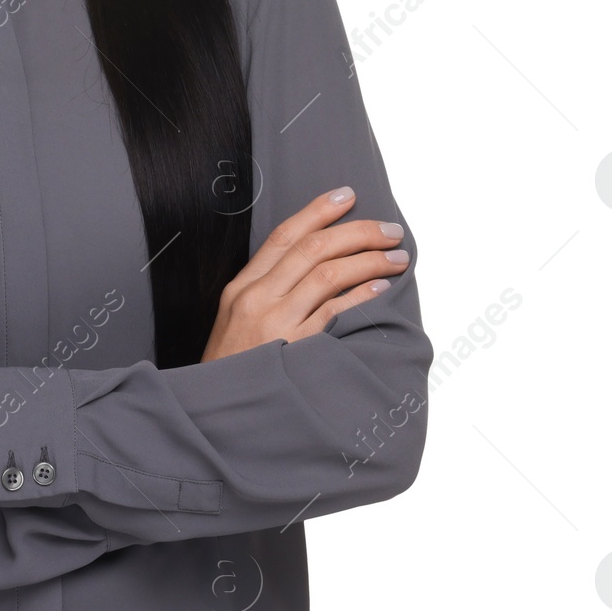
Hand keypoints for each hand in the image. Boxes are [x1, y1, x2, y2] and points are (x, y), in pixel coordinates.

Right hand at [201, 186, 409, 361]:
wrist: (215, 414)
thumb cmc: (232, 370)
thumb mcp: (236, 321)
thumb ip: (267, 293)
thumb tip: (314, 268)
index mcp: (242, 286)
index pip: (284, 236)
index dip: (317, 211)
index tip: (347, 196)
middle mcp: (256, 297)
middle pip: (312, 249)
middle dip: (357, 232)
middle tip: (390, 229)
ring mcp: (274, 322)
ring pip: (327, 274)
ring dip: (368, 260)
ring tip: (396, 257)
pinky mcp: (292, 349)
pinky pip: (333, 312)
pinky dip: (360, 297)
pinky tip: (381, 289)